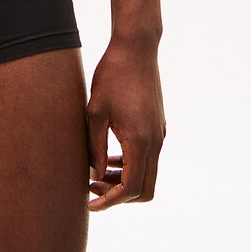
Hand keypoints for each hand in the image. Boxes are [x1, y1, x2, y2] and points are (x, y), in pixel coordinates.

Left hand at [86, 37, 165, 211]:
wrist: (136, 48)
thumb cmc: (112, 75)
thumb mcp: (95, 111)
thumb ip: (95, 147)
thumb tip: (95, 175)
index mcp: (140, 141)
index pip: (131, 188)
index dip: (110, 201)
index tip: (90, 203)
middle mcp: (155, 141)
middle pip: (144, 189)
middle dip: (118, 195)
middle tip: (92, 188)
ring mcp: (159, 134)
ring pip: (147, 173)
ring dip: (124, 180)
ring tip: (97, 173)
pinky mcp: (158, 125)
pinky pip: (148, 157)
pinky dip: (131, 165)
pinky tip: (110, 155)